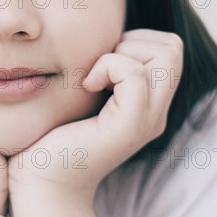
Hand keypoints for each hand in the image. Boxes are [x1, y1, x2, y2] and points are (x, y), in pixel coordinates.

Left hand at [7, 29, 183, 204]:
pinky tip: (86, 86)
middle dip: (134, 41)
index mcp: (149, 102)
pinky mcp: (129, 128)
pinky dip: (107, 67)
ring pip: (164, 56)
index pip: (170, 47)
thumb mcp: (88, 91)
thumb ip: (106, 68)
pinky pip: (133, 75)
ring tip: (95, 77)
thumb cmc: (56, 133)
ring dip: (120, 53)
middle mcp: (157, 111)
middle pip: (173, 48)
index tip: (104, 60)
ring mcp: (147, 121)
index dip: (137, 39)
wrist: (43, 180)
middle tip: (101, 66)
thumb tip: (108, 36)